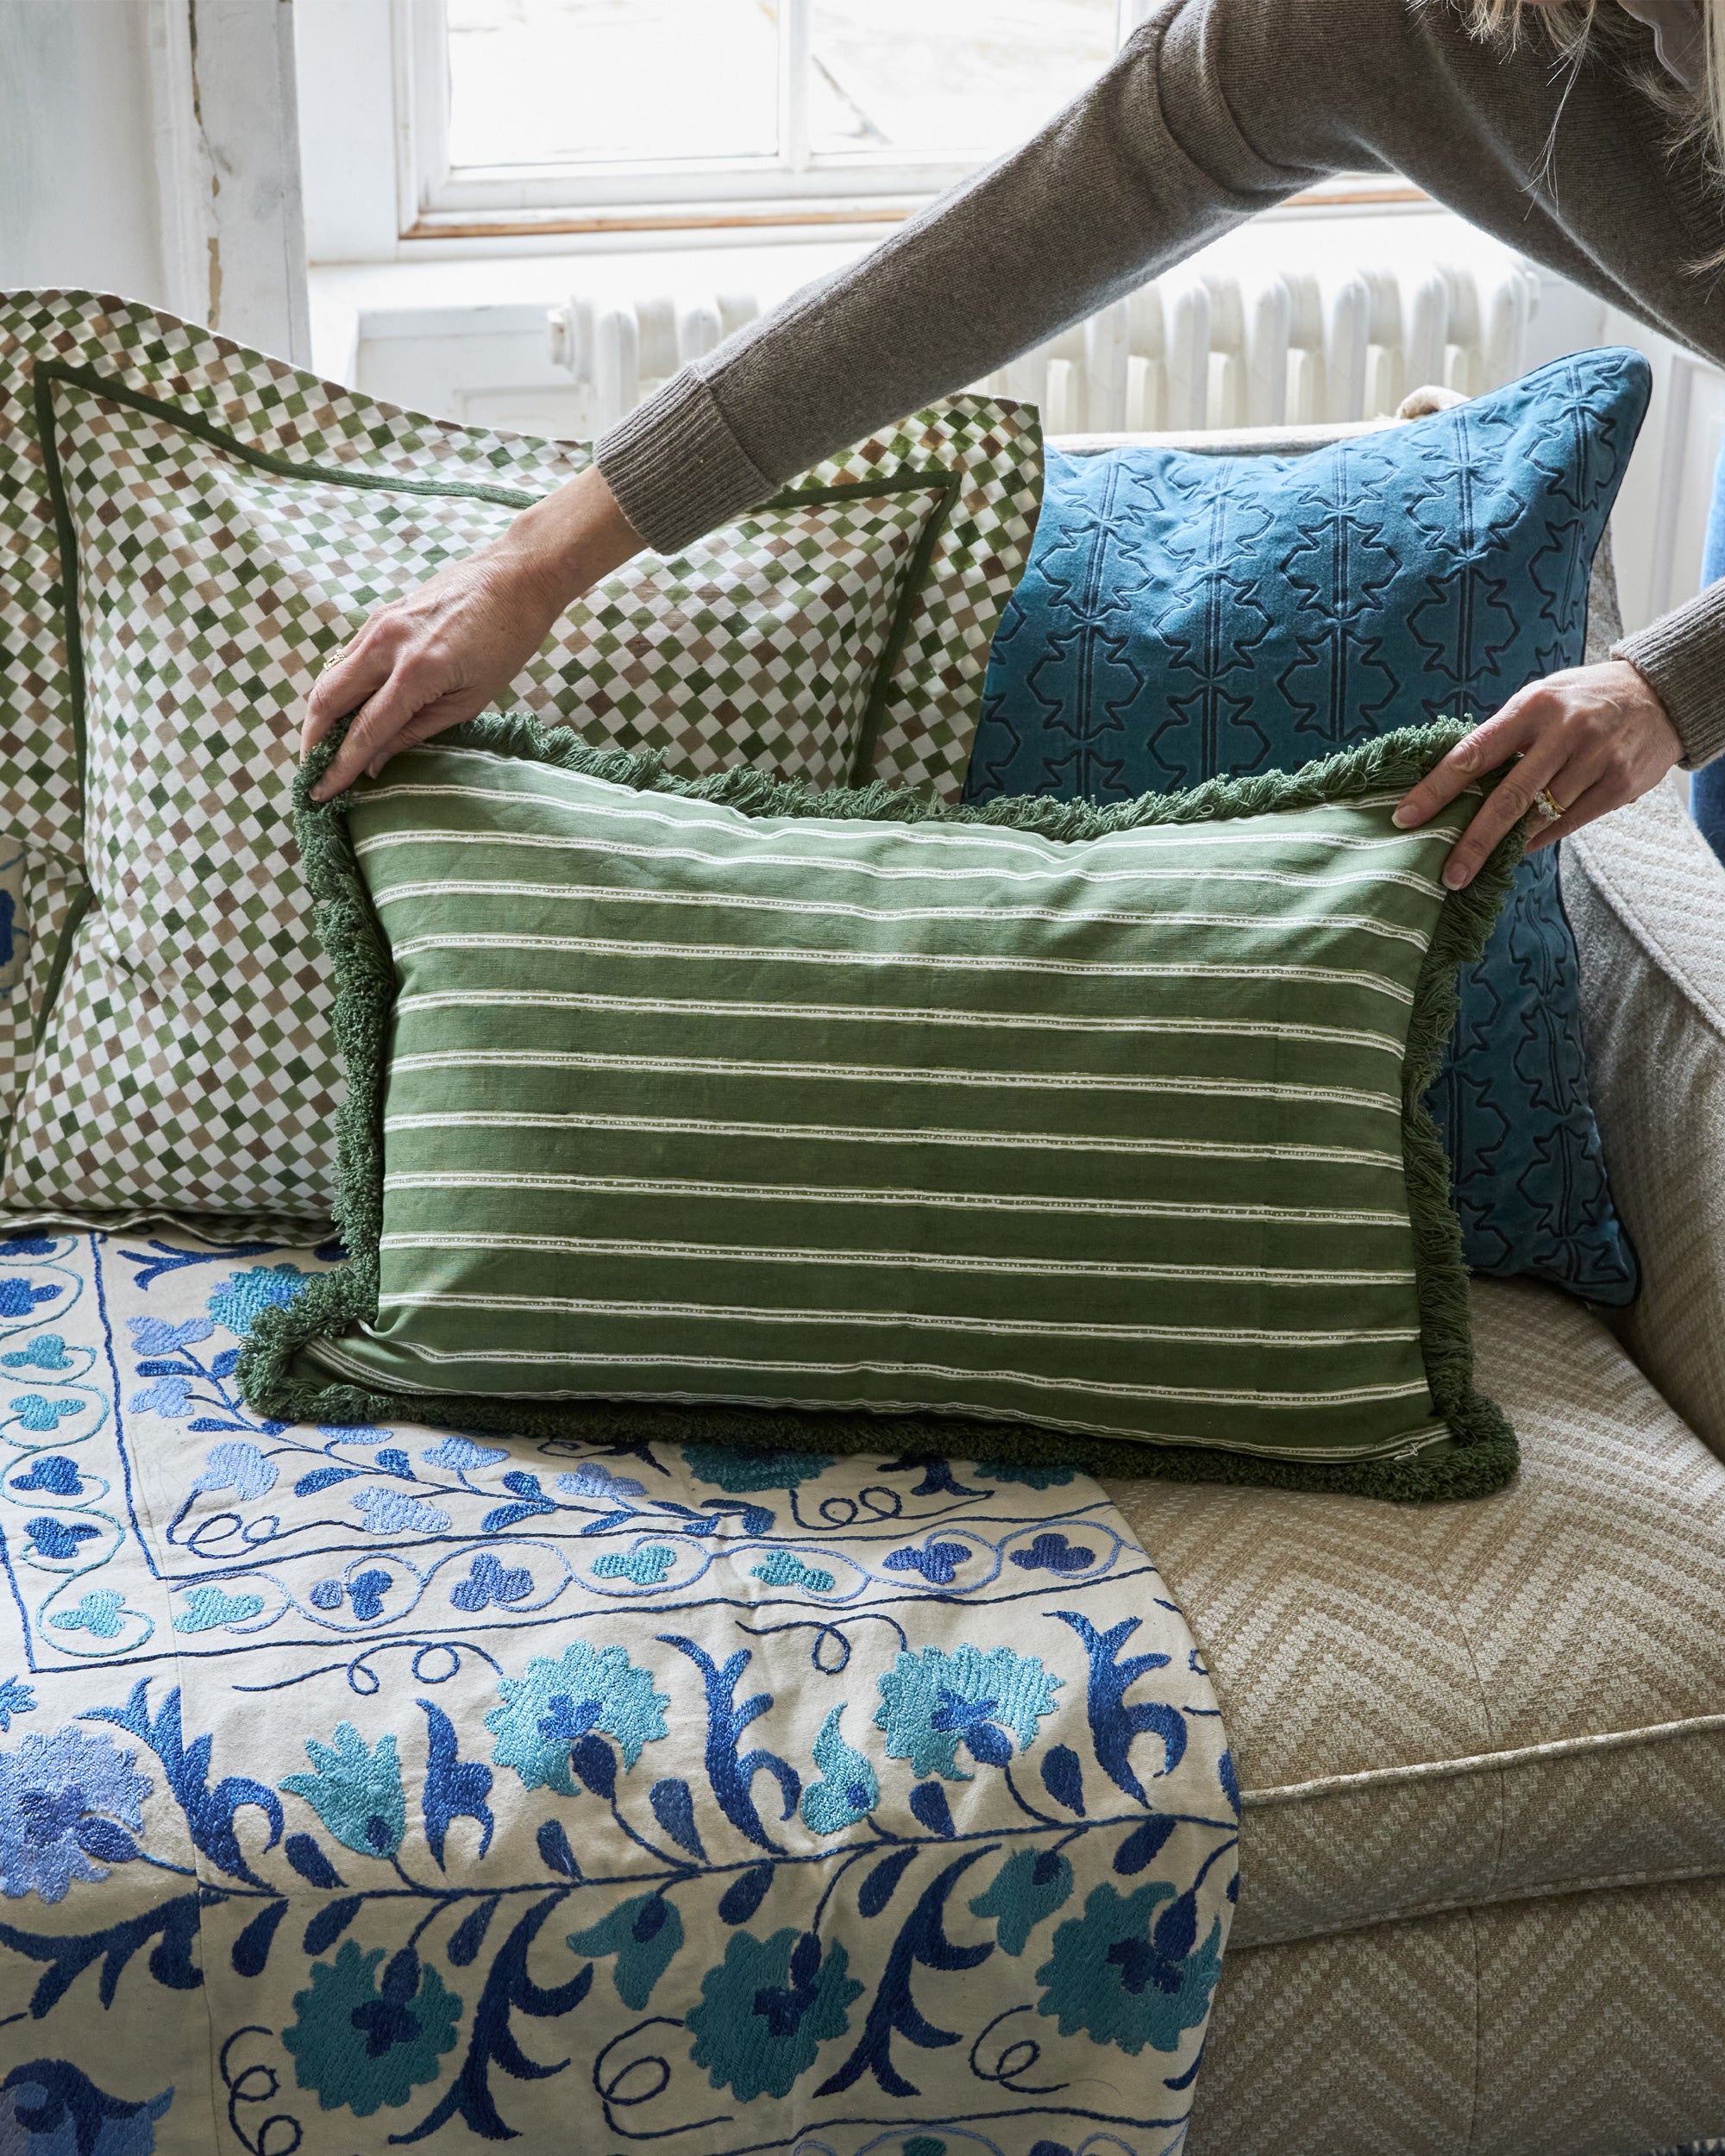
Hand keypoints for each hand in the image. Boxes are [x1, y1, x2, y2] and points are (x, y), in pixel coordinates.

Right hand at [302, 464, 643, 801]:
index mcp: (417, 672)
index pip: (363, 730)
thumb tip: (373, 763)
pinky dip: (336, 689)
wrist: (516, 576)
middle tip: (311, 774)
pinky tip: (342, 712)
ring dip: (318, 716)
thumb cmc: (506, 643)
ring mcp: (378, 624)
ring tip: (320, 749)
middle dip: (312, 742)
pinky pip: (345, 658)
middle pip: (326, 700)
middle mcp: (387, 644)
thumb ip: (415, 731)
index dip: (339, 767)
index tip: (321, 793)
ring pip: (328, 677)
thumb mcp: (470, 701)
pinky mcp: (379, 615)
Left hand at [1391, 659, 1682, 884]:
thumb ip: (1503, 736)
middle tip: (1448, 873)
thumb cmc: (1582, 700)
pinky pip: (1569, 823)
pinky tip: (1518, 850)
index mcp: (1532, 706)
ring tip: (1478, 866)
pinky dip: (1539, 840)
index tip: (1405, 818)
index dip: (1436, 789)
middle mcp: (1564, 731)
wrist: (1660, 695)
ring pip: (1540, 816)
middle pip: (1508, 797)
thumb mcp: (1540, 700)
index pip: (1473, 753)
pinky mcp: (1620, 784)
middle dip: (1473, 841)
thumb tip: (1455, 783)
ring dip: (1506, 845)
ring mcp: (1595, 759)